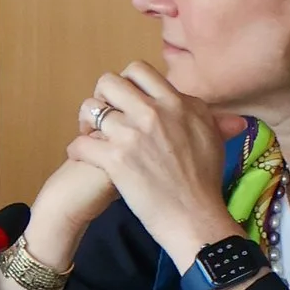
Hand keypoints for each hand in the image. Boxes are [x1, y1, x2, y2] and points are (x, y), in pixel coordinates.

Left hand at [64, 63, 231, 272]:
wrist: (196, 218)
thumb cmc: (206, 182)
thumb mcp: (212, 137)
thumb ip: (203, 114)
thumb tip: (198, 103)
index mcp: (176, 103)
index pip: (139, 71)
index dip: (127, 83)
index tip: (126, 100)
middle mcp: (153, 113)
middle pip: (109, 82)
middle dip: (102, 97)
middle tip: (105, 116)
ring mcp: (132, 135)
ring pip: (91, 108)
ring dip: (87, 122)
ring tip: (91, 135)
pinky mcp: (115, 160)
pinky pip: (80, 142)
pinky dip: (77, 149)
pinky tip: (83, 156)